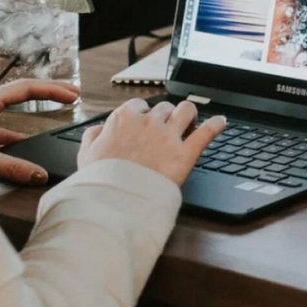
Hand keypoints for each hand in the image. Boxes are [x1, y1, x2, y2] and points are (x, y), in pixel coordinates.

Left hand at [0, 78, 80, 184]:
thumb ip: (11, 167)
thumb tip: (39, 175)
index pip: (27, 87)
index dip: (53, 90)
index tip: (73, 96)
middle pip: (22, 90)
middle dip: (50, 91)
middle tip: (73, 93)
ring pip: (11, 104)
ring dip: (34, 107)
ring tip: (54, 110)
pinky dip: (14, 128)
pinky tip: (21, 141)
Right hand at [78, 97, 225, 183]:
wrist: (115, 201)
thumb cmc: (100, 180)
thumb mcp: (85, 154)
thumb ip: (93, 136)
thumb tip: (99, 129)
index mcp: (124, 119)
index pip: (139, 106)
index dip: (144, 115)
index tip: (145, 123)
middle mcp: (149, 122)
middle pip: (164, 108)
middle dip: (166, 116)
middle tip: (167, 128)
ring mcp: (169, 136)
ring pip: (187, 110)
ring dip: (189, 114)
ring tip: (191, 121)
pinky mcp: (185, 153)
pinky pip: (207, 131)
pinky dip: (216, 124)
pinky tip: (221, 122)